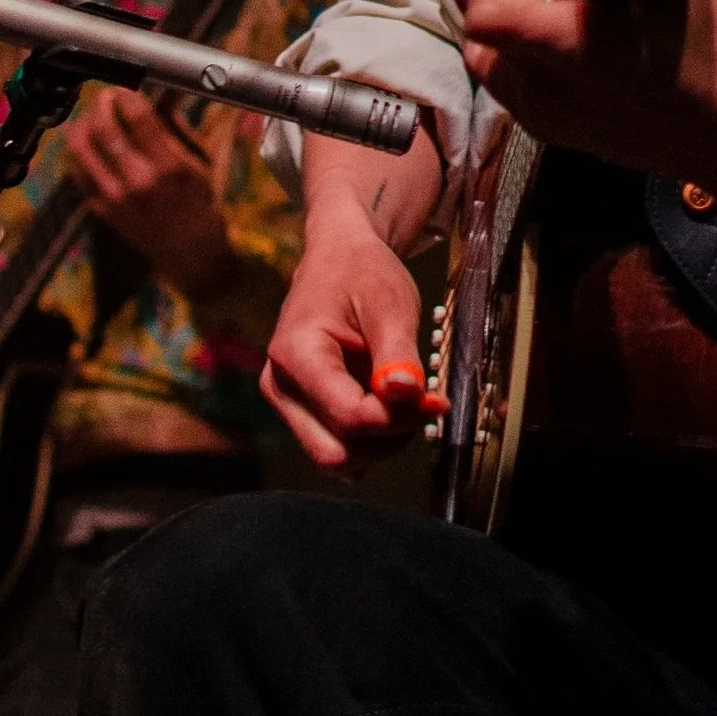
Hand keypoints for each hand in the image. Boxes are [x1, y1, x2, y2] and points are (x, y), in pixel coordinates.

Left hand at [62, 86, 233, 299]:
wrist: (190, 255)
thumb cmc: (200, 205)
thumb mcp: (199, 163)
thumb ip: (176, 125)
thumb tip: (165, 91)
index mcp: (169, 168)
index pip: (137, 117)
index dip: (126, 95)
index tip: (126, 88)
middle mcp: (138, 182)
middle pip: (104, 127)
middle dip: (101, 103)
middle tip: (107, 97)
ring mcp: (114, 198)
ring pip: (81, 147)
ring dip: (83, 123)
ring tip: (92, 116)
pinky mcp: (99, 209)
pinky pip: (77, 170)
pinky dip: (80, 150)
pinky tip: (89, 143)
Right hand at [260, 205, 429, 470]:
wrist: (339, 258)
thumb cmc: (361, 273)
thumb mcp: (390, 304)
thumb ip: (398, 355)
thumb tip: (405, 396)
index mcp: (295, 354)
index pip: (348, 415)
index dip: (397, 418)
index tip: (436, 399)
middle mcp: (280, 386)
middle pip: (334, 452)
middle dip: (387, 440)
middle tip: (424, 405)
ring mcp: (288, 403)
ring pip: (336, 458)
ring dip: (381, 443)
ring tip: (409, 401)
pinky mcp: (304, 412)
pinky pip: (338, 447)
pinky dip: (370, 441)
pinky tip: (392, 409)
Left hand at [456, 0, 716, 187]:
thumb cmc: (707, 44)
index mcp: (562, 49)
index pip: (484, 8)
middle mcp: (540, 90)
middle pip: (476, 28)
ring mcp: (544, 117)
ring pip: (490, 59)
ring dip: (513, 18)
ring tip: (560, 0)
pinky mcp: (557, 133)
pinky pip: (517, 86)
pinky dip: (528, 52)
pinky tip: (575, 36)